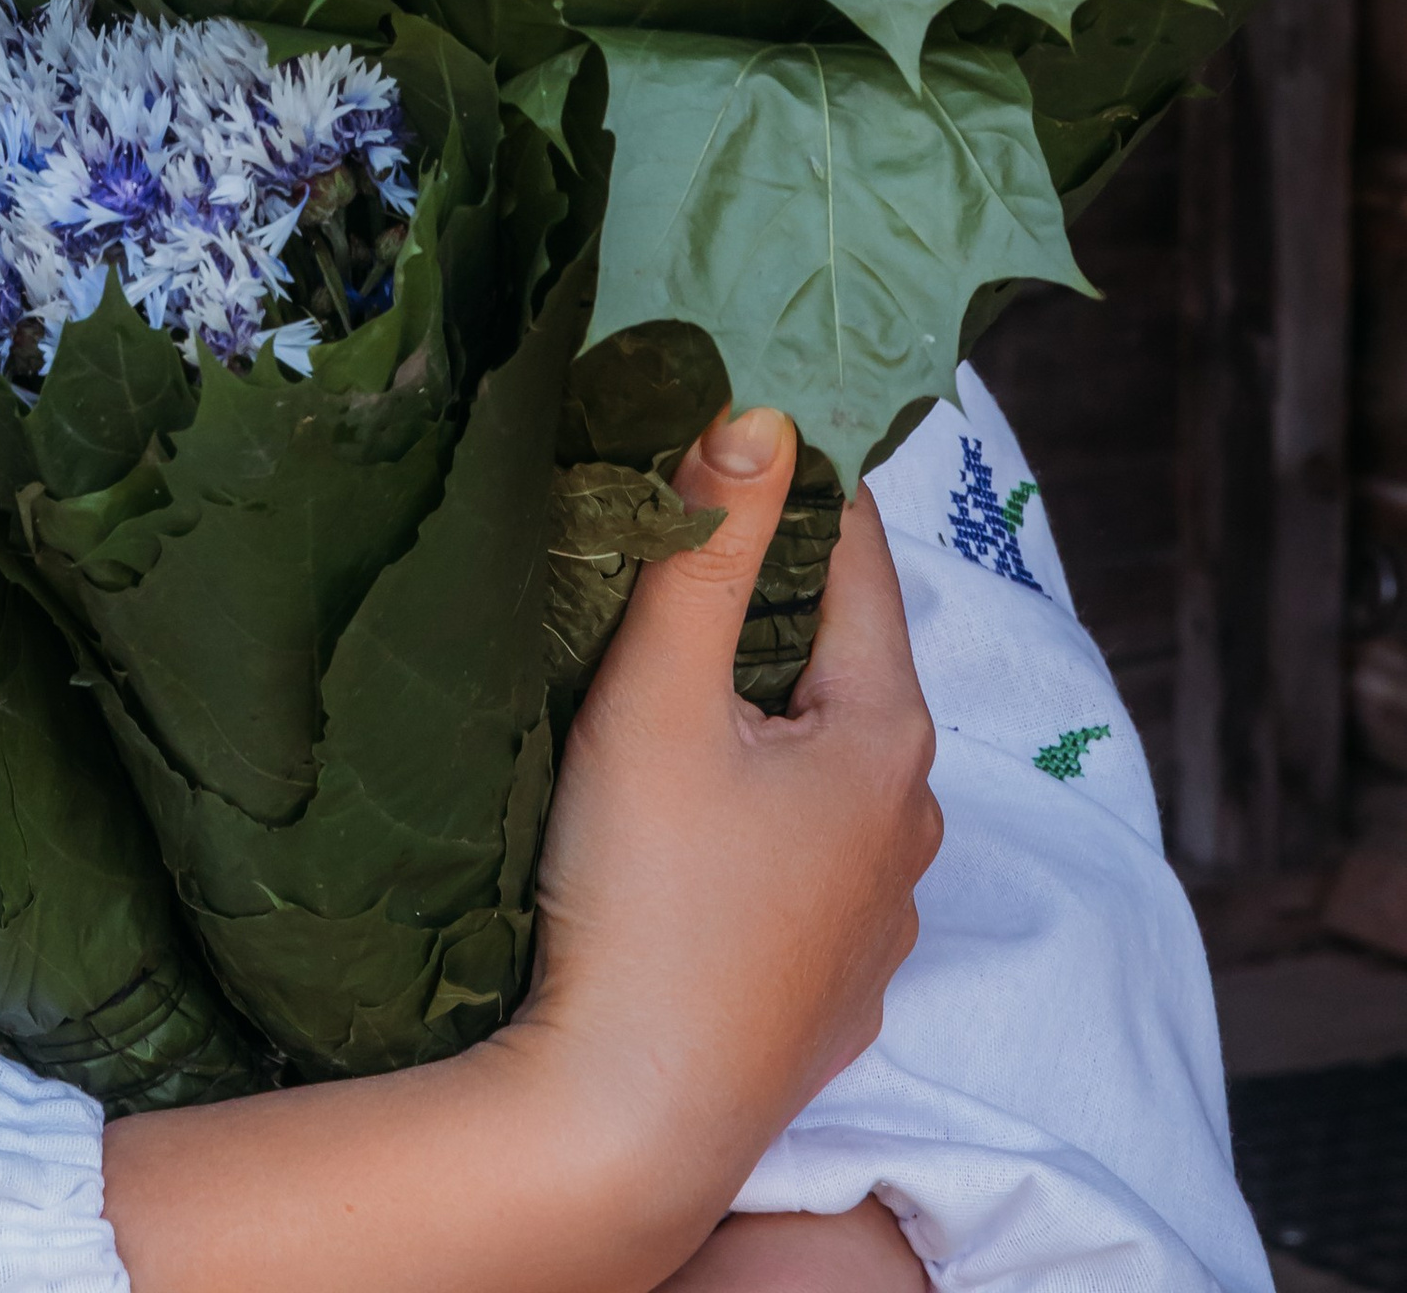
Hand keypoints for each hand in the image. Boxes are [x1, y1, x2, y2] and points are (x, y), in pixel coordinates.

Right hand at [102, 407, 936, 1292]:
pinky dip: (760, 813)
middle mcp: (906, 824)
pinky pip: (805, 858)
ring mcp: (875, 918)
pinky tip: (692, 821)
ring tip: (671, 677)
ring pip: (825, 766)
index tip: (735, 420)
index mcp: (883, 736)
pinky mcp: (829, 990)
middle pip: (843, 663)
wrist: (628, 1123)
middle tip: (675, 540)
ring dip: (764, 714)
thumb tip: (760, 412)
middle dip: (769, 598)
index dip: (797, 483)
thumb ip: (705, 547)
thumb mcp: (659, 694)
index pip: (857, 560)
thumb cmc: (646, 897)